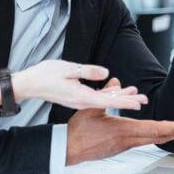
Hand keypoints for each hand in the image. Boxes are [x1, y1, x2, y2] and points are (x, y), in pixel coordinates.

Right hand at [12, 60, 146, 110]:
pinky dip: (106, 94)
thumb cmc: (44, 76)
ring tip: (134, 94)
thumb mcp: (68, 69)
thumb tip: (106, 73)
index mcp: (81, 96)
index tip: (139, 104)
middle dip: (127, 100)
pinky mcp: (75, 98)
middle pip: (109, 102)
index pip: (108, 101)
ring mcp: (78, 101)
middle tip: (144, 100)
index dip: (125, 102)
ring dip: (118, 97)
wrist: (29, 84)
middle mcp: (81, 101)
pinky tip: (113, 90)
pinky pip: (95, 97)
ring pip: (103, 100)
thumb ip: (88, 71)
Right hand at [65, 80, 173, 164]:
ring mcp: (125, 146)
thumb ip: (107, 94)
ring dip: (168, 132)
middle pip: (159, 136)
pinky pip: (143, 140)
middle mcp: (128, 140)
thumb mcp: (92, 107)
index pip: (155, 129)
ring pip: (153, 139)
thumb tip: (116, 82)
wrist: (68, 149)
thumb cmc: (79, 131)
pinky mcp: (121, 147)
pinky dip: (154, 133)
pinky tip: (157, 129)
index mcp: (123, 130)